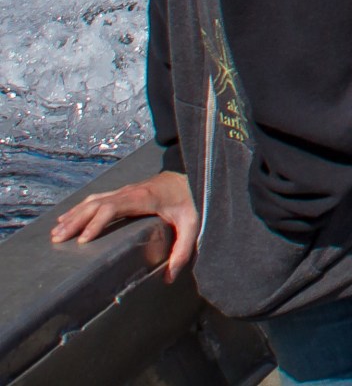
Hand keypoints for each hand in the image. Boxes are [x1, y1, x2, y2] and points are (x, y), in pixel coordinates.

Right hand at [51, 169, 197, 280]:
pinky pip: (97, 198)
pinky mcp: (124, 192)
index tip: (82, 240)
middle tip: (58, 239)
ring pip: (93, 200)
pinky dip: (80, 208)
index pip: (112, 208)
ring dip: (73, 215)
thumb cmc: (191, 199)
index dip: (96, 223)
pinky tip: (67, 217)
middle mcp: (129, 192)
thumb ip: (183, 250)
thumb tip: (169, 278)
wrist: (192, 175)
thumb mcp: (193, 223)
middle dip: (75, 221)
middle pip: (96, 204)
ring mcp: (125, 190)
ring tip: (56, 233)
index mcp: (143, 198)